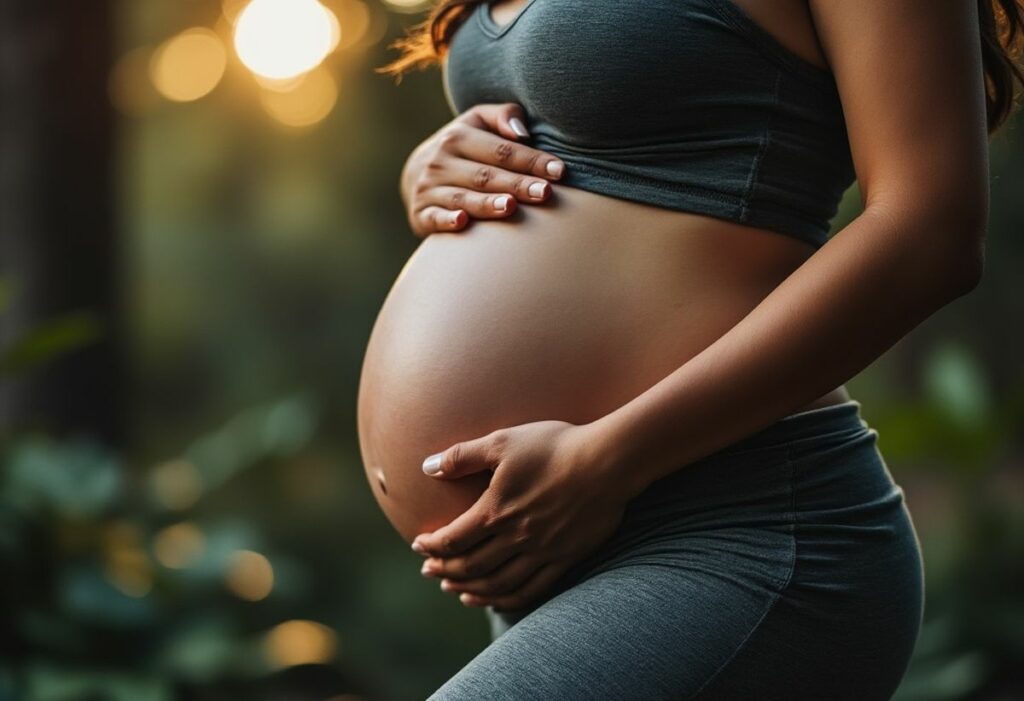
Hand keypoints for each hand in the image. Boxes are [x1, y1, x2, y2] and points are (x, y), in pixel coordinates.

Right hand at [400, 102, 565, 238]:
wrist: (417, 172)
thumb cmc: (464, 147)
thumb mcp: (478, 123)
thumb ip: (503, 117)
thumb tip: (523, 132)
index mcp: (457, 137)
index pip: (501, 150)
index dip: (531, 160)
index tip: (559, 171)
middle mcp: (440, 161)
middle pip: (485, 175)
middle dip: (516, 184)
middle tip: (544, 193)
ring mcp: (429, 189)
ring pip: (462, 197)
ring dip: (487, 203)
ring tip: (511, 207)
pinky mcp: (421, 214)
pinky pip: (434, 218)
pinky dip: (446, 220)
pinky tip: (462, 221)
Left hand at [411, 420, 627, 612]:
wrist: (607, 461)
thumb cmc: (554, 446)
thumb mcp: (503, 441)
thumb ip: (462, 456)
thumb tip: (427, 467)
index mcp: (496, 510)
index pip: (453, 539)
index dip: (432, 546)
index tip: (419, 545)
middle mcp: (516, 537)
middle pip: (471, 567)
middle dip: (445, 571)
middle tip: (430, 571)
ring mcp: (542, 552)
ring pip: (499, 584)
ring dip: (472, 590)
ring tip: (457, 591)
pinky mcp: (566, 558)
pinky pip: (533, 590)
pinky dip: (509, 600)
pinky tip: (498, 600)